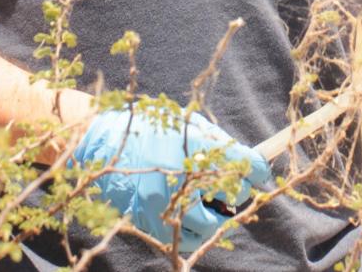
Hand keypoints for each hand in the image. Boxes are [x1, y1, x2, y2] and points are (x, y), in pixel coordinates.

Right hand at [72, 108, 269, 250]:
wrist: (100, 142)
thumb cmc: (147, 127)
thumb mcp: (183, 123)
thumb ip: (214, 141)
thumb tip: (245, 160)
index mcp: (191, 148)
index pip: (242, 164)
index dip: (257, 168)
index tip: (261, 170)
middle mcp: (181, 180)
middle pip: (229, 199)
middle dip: (235, 191)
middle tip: (232, 185)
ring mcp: (165, 206)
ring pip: (208, 226)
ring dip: (215, 215)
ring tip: (209, 200)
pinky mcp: (150, 223)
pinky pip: (183, 237)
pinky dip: (193, 229)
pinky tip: (189, 211)